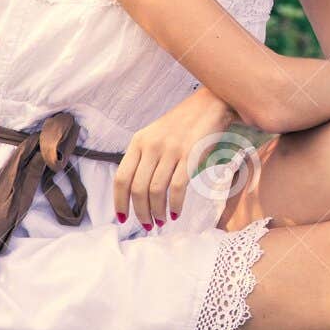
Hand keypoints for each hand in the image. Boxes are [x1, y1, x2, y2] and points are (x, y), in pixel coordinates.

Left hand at [114, 87, 236, 229]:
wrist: (210, 104)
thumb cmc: (183, 124)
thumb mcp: (155, 135)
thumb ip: (144, 157)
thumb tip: (136, 192)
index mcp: (138, 142)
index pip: (121, 178)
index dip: (119, 202)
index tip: (123, 217)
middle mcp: (151, 146)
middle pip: (138, 189)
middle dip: (141, 212)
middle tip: (147, 225)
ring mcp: (171, 150)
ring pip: (156, 190)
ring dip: (157, 211)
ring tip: (160, 221)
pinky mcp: (190, 155)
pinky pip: (177, 187)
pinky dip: (175, 205)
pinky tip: (175, 213)